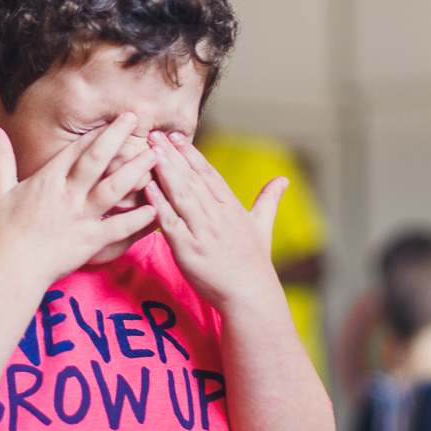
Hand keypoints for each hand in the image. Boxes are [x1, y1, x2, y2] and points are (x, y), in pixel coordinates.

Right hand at [0, 113, 157, 285]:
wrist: (10, 268)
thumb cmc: (4, 231)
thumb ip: (0, 158)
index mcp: (47, 181)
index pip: (75, 150)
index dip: (96, 133)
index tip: (113, 120)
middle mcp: (67, 195)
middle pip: (96, 161)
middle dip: (117, 137)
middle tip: (136, 119)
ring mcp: (81, 218)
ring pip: (113, 189)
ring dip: (135, 171)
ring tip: (154, 156)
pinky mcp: (91, 241)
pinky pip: (119, 227)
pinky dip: (138, 218)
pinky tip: (155, 206)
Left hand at [144, 130, 286, 310]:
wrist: (251, 296)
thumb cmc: (254, 263)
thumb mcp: (263, 226)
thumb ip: (268, 200)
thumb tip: (283, 179)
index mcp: (232, 208)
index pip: (209, 174)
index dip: (191, 153)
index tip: (176, 136)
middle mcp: (218, 216)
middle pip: (192, 179)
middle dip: (172, 155)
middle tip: (155, 134)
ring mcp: (203, 232)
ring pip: (181, 195)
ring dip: (164, 171)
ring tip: (149, 152)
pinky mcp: (189, 251)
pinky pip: (171, 222)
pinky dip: (159, 204)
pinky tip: (147, 188)